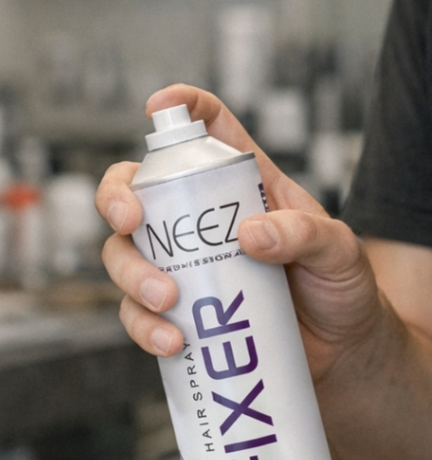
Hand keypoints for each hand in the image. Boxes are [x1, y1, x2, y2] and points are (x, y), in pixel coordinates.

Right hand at [96, 84, 382, 382]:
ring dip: (131, 274)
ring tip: (168, 301)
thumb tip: (248, 236)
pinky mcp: (173, 313)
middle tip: (130, 222)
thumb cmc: (340, 289)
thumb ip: (303, 235)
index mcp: (240, 184)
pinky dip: (142, 326)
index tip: (158, 106)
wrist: (340, 352)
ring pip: (122, 255)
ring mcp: (180, 266)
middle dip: (117, 199)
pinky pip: (135, 313)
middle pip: (134, 191)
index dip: (180, 107)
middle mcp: (197, 220)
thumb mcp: (338, 252)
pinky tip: (172, 342)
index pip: (205, 129)